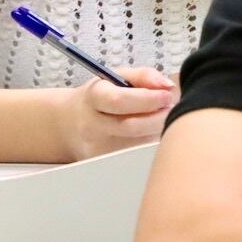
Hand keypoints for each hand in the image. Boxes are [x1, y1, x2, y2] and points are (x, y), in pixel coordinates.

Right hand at [57, 66, 177, 160]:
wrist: (71, 123)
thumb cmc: (100, 98)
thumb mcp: (117, 77)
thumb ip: (144, 76)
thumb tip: (167, 86)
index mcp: (93, 98)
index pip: (119, 100)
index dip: (148, 99)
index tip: (167, 96)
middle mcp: (92, 126)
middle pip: (132, 126)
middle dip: (159, 117)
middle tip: (170, 107)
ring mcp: (97, 148)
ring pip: (138, 143)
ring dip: (157, 130)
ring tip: (158, 118)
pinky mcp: (105, 164)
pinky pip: (136, 155)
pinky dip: (148, 143)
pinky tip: (148, 133)